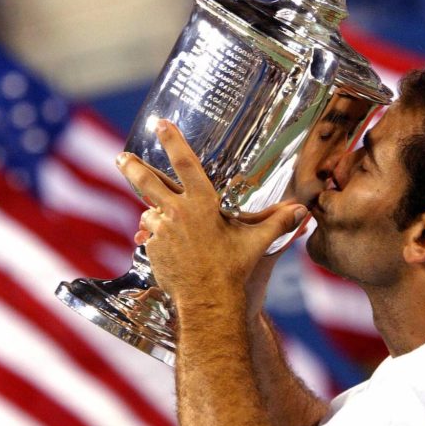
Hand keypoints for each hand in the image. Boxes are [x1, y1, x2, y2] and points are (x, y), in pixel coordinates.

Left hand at [117, 120, 306, 309]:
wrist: (210, 301)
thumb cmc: (234, 269)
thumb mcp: (256, 242)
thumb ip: (277, 223)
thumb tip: (302, 211)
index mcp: (202, 203)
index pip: (185, 164)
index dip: (173, 141)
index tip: (161, 124)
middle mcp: (178, 212)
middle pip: (147, 182)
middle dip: (132, 166)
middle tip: (122, 156)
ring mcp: (162, 231)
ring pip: (149, 214)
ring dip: (153, 215)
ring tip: (164, 223)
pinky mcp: (153, 249)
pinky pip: (150, 238)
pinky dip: (157, 239)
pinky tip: (168, 248)